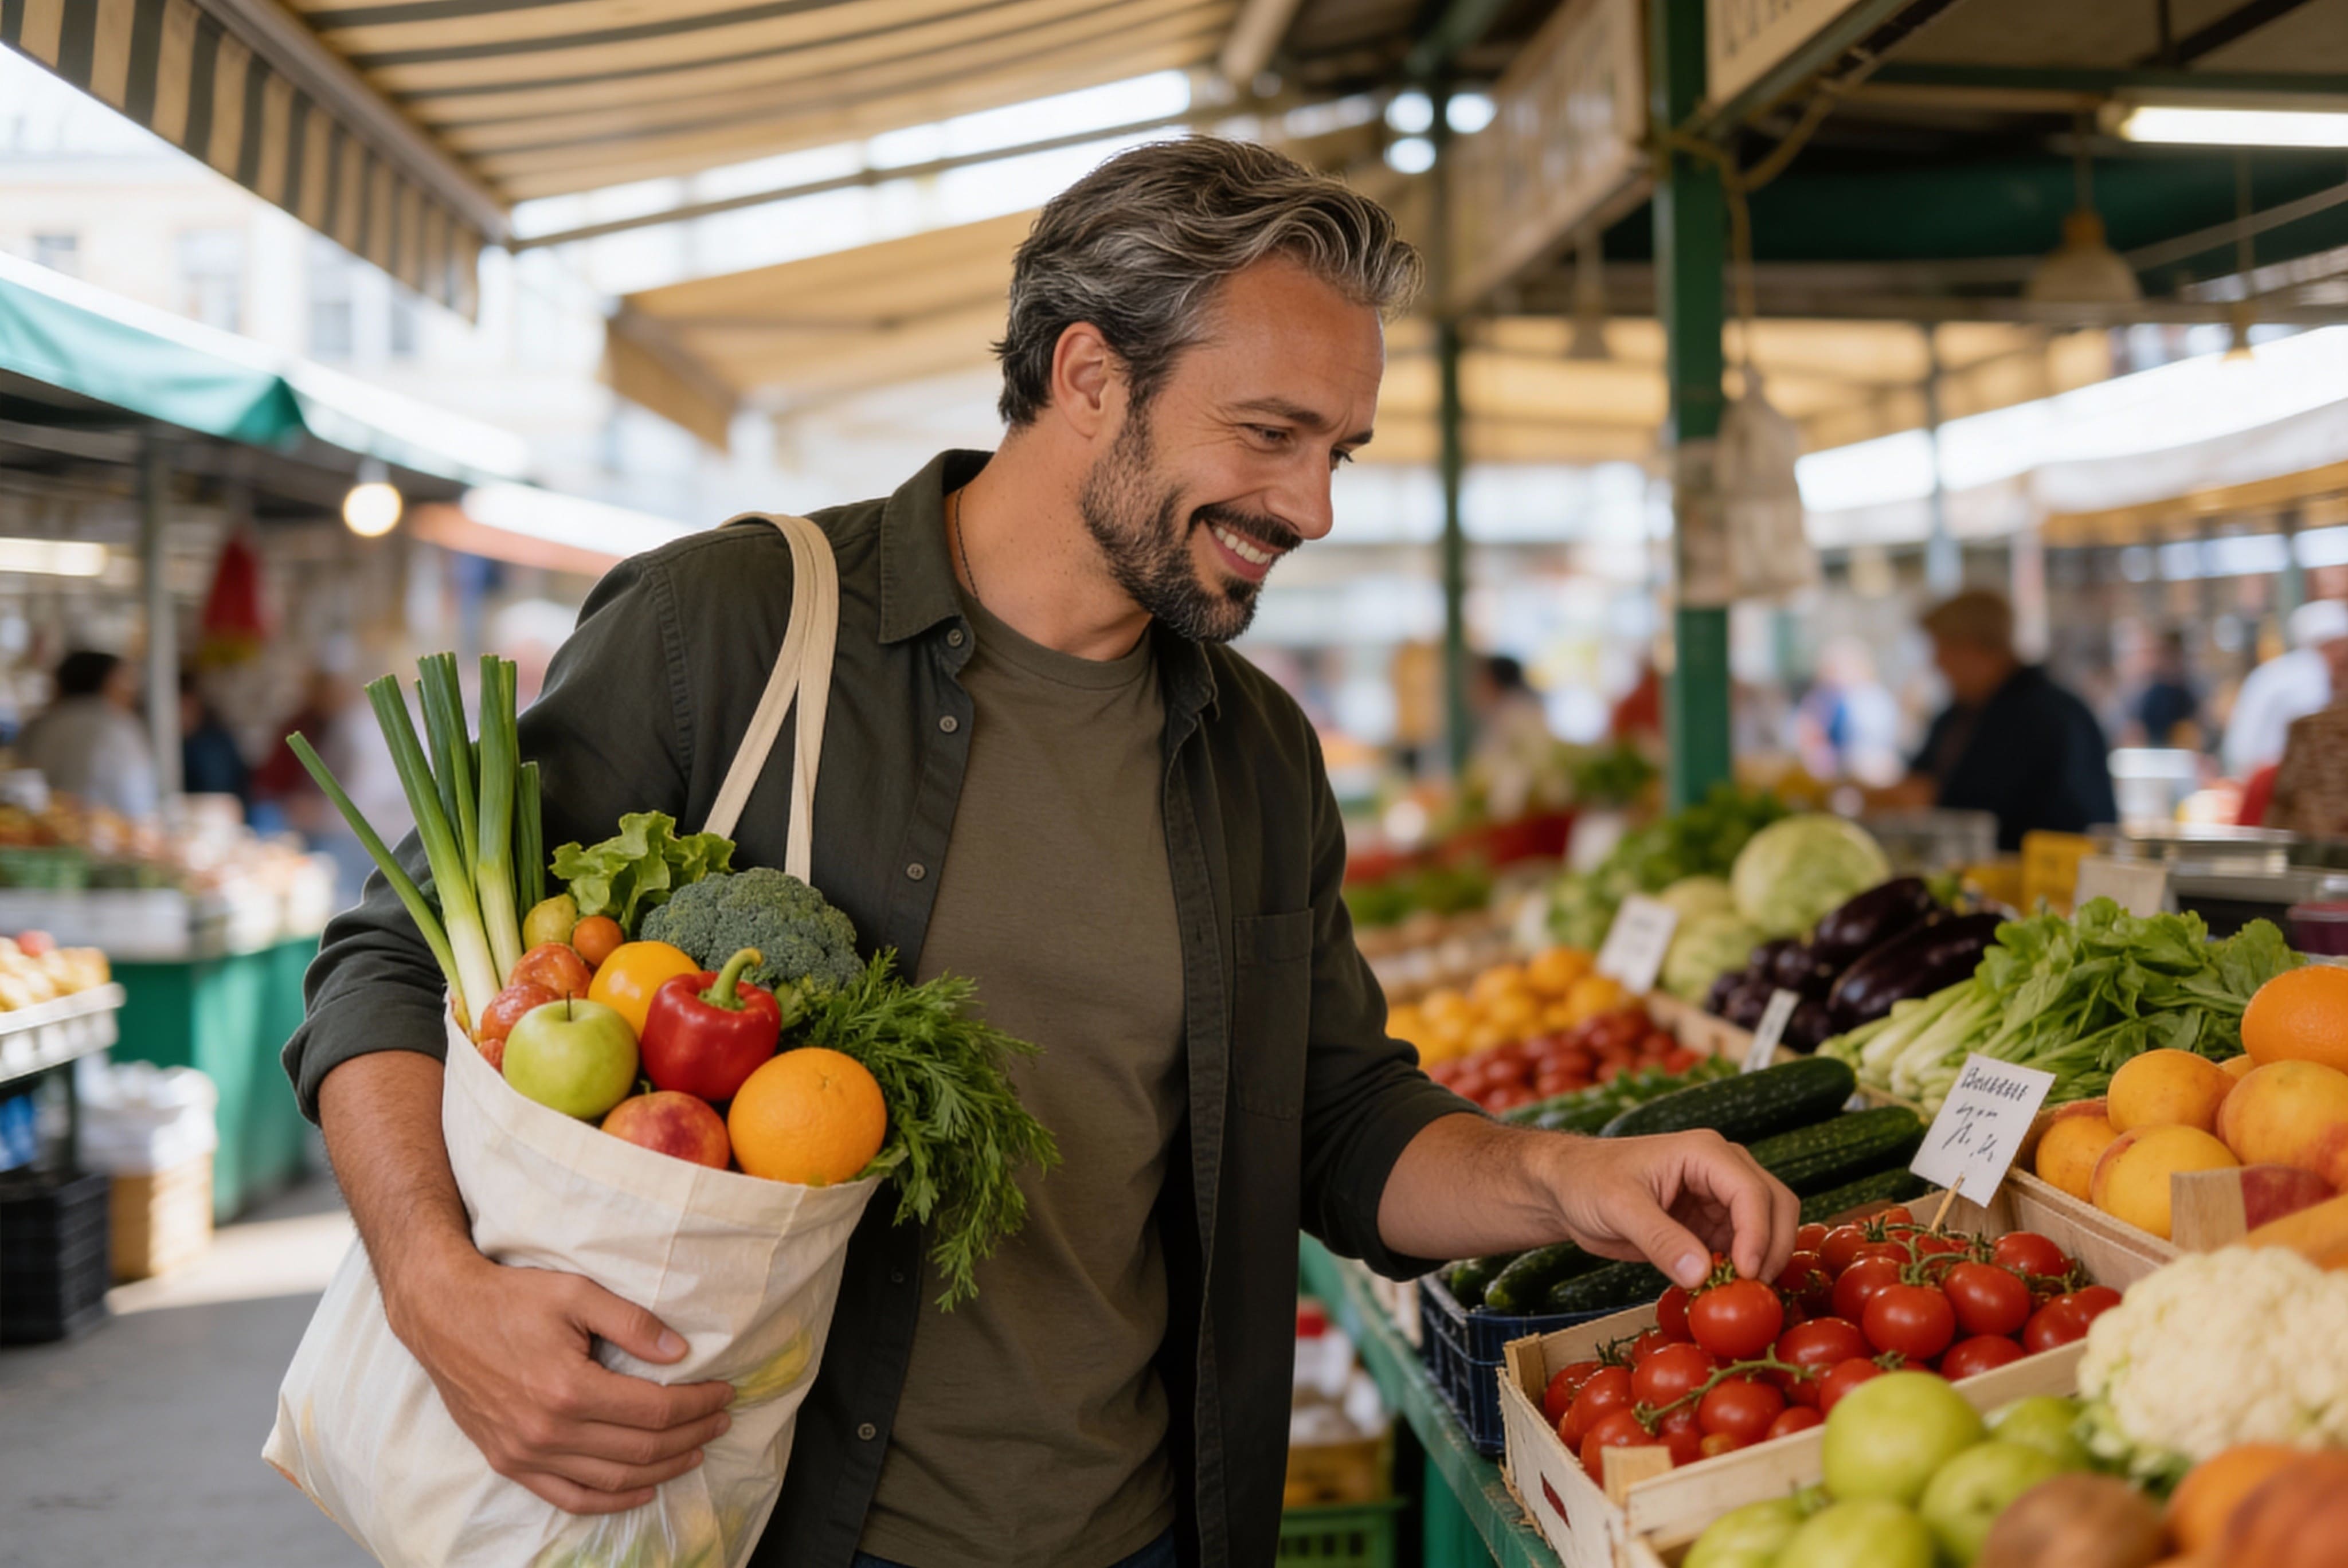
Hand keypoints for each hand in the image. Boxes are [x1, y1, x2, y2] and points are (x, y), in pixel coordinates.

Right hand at [383, 1244, 735, 1514]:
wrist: (442, 1315)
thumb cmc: (510, 1298)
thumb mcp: (576, 1292)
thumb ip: (632, 1323)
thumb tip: (680, 1353)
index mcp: (569, 1389)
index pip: (655, 1410)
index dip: (698, 1404)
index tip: (724, 1393)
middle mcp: (547, 1432)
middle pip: (641, 1448)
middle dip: (691, 1435)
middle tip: (720, 1420)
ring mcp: (525, 1454)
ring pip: (613, 1479)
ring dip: (663, 1470)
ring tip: (695, 1450)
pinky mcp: (509, 1462)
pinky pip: (569, 1497)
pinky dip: (611, 1500)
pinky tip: (642, 1490)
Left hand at [1545, 1130, 1799, 1288]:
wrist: (1567, 1188)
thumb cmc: (1587, 1181)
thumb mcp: (1618, 1207)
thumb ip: (1660, 1239)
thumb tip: (1702, 1275)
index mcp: (1705, 1152)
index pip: (1752, 1192)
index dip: (1759, 1234)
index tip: (1747, 1273)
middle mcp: (1723, 1170)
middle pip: (1776, 1206)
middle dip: (1774, 1248)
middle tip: (1756, 1290)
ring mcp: (1720, 1198)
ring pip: (1769, 1228)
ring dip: (1764, 1261)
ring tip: (1743, 1295)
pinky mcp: (1712, 1225)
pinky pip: (1744, 1248)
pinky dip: (1744, 1270)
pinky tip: (1726, 1291)